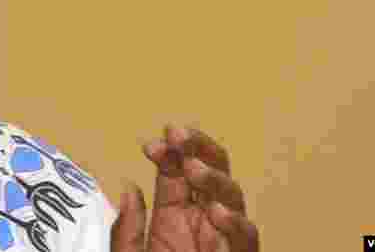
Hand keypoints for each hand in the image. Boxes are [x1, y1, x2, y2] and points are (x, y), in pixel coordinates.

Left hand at [111, 125, 259, 251]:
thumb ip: (128, 229)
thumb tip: (128, 186)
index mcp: (174, 216)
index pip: (176, 171)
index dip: (168, 151)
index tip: (150, 144)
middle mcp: (202, 222)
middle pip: (212, 171)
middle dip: (199, 147)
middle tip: (178, 134)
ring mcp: (222, 240)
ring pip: (233, 198)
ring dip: (215, 179)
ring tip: (193, 169)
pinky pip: (246, 239)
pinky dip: (234, 222)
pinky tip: (214, 211)